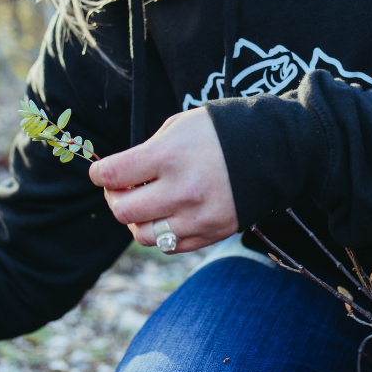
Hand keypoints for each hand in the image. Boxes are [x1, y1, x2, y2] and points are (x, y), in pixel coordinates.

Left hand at [89, 107, 237, 251]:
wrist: (273, 148)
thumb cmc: (218, 131)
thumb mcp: (178, 126)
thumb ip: (146, 152)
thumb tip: (121, 176)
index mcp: (169, 156)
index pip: (113, 175)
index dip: (98, 174)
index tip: (100, 172)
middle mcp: (182, 190)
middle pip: (123, 211)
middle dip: (114, 198)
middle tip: (121, 188)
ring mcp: (198, 216)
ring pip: (143, 235)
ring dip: (135, 220)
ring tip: (144, 203)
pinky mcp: (213, 233)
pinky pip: (170, 246)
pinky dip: (161, 232)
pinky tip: (166, 213)